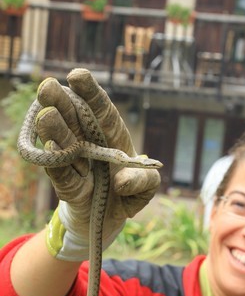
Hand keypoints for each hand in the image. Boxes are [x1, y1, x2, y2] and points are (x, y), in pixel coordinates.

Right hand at [36, 69, 160, 260]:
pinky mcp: (68, 188)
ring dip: (55, 131)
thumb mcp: (146, 187)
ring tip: (45, 115)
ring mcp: (77, 165)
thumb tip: (121, 181)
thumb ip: (144, 181)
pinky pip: (61, 174)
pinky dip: (57, 164)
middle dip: (63, 104)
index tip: (77, 75)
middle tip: (47, 87)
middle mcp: (90, 145)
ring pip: (63, 145)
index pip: (101, 111)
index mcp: (111, 137)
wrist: (108, 220)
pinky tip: (49, 148)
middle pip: (75, 121)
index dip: (91, 93)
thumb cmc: (128, 193)